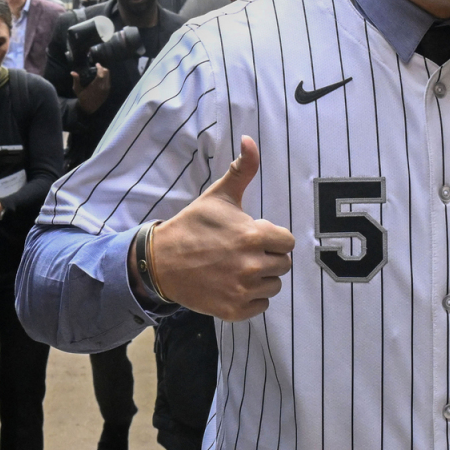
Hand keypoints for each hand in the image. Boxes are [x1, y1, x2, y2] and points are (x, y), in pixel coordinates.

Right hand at [71, 63, 111, 113]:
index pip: (101, 73)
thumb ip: (76, 80)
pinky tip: (101, 77)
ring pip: (108, 76)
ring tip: (99, 71)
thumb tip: (72, 72)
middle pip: (106, 73)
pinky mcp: (108, 91)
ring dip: (104, 72)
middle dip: (102, 68)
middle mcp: (103, 87)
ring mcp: (106, 89)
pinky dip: (106, 77)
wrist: (89, 108)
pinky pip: (108, 81)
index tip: (96, 64)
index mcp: (96, 85)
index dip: (100, 67)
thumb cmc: (82, 98)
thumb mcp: (77, 89)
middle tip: (97, 67)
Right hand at [137, 136, 294, 320]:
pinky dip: (251, 299)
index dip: (272, 237)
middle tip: (243, 252)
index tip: (253, 235)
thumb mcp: (218, 196)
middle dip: (268, 257)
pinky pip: (261, 306)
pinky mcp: (234, 310)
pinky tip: (233, 285)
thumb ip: (242, 169)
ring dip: (261, 278)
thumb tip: (250, 139)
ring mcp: (243, 290)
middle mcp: (252, 264)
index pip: (287, 241)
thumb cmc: (193, 226)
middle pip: (283, 264)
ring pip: (273, 285)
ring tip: (238, 268)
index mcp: (254, 235)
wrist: (162, 262)